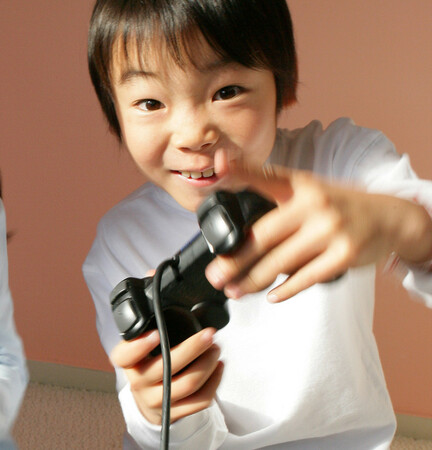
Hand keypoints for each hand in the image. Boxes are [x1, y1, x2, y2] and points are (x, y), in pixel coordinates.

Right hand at [111, 328, 222, 424]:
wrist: (148, 399)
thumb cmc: (148, 364)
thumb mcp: (141, 348)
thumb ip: (150, 332)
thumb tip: (183, 312)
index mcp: (127, 362)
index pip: (125, 356)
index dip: (140, 346)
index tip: (156, 333)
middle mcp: (138, 382)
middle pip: (167, 366)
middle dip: (193, 348)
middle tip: (208, 334)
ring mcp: (156, 400)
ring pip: (188, 383)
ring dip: (208, 364)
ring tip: (215, 349)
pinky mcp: (173, 413)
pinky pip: (200, 400)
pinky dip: (214, 381)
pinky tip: (218, 367)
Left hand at [205, 162, 431, 301]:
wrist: (392, 218)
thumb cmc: (339, 207)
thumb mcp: (309, 191)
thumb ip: (275, 201)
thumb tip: (236, 235)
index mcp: (301, 185)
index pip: (267, 176)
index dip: (242, 170)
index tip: (220, 164)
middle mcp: (314, 203)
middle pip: (263, 236)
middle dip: (235, 260)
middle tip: (214, 275)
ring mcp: (331, 229)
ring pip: (281, 262)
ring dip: (252, 281)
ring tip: (234, 291)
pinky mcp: (345, 254)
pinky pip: (307, 277)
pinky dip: (286, 289)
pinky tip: (271, 295)